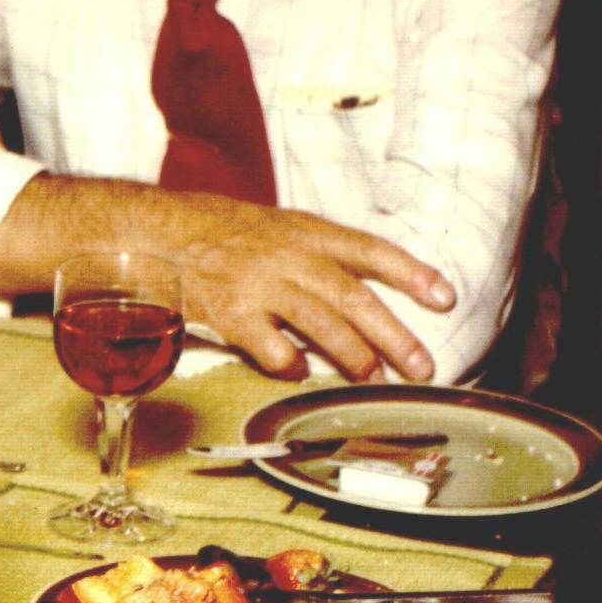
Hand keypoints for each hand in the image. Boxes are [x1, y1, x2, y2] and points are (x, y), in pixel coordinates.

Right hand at [178, 199, 455, 382]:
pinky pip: (272, 348)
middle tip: (423, 366)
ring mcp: (258, 285)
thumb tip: (362, 290)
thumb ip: (316, 252)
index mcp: (303, 230)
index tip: (445, 297)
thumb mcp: (273, 224)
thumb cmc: (217, 229)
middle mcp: (286, 255)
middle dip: (394, 334)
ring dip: (354, 356)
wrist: (156, 233)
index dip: (411, 273)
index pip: (369, 249)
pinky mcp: (231, 315)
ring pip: (321, 324)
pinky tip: (299, 371)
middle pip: (353, 296)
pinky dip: (291, 364)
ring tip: (375, 378)